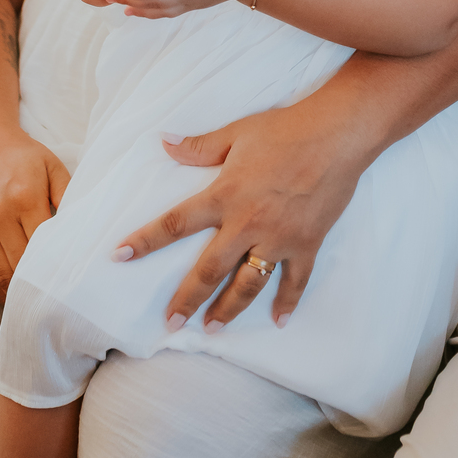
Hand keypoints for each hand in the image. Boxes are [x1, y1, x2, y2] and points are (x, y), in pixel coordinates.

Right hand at [0, 127, 71, 302]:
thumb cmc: (24, 157)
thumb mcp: (53, 167)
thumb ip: (69, 194)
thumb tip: (84, 226)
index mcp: (25, 198)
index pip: (44, 243)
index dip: (58, 266)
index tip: (73, 283)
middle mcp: (0, 216)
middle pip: (22, 263)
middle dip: (40, 285)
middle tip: (60, 303)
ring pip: (1, 273)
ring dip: (18, 293)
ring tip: (38, 305)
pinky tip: (13, 296)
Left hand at [112, 103, 361, 328]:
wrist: (337, 134)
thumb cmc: (286, 129)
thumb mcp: (237, 133)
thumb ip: (200, 146)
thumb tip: (165, 144)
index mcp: (225, 195)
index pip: (176, 223)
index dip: (145, 240)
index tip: (119, 257)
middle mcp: (247, 223)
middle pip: (209, 270)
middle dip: (186, 299)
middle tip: (170, 323)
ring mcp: (279, 238)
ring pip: (247, 284)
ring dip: (228, 309)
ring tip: (212, 328)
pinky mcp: (307, 244)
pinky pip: (295, 281)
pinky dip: (287, 302)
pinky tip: (279, 320)